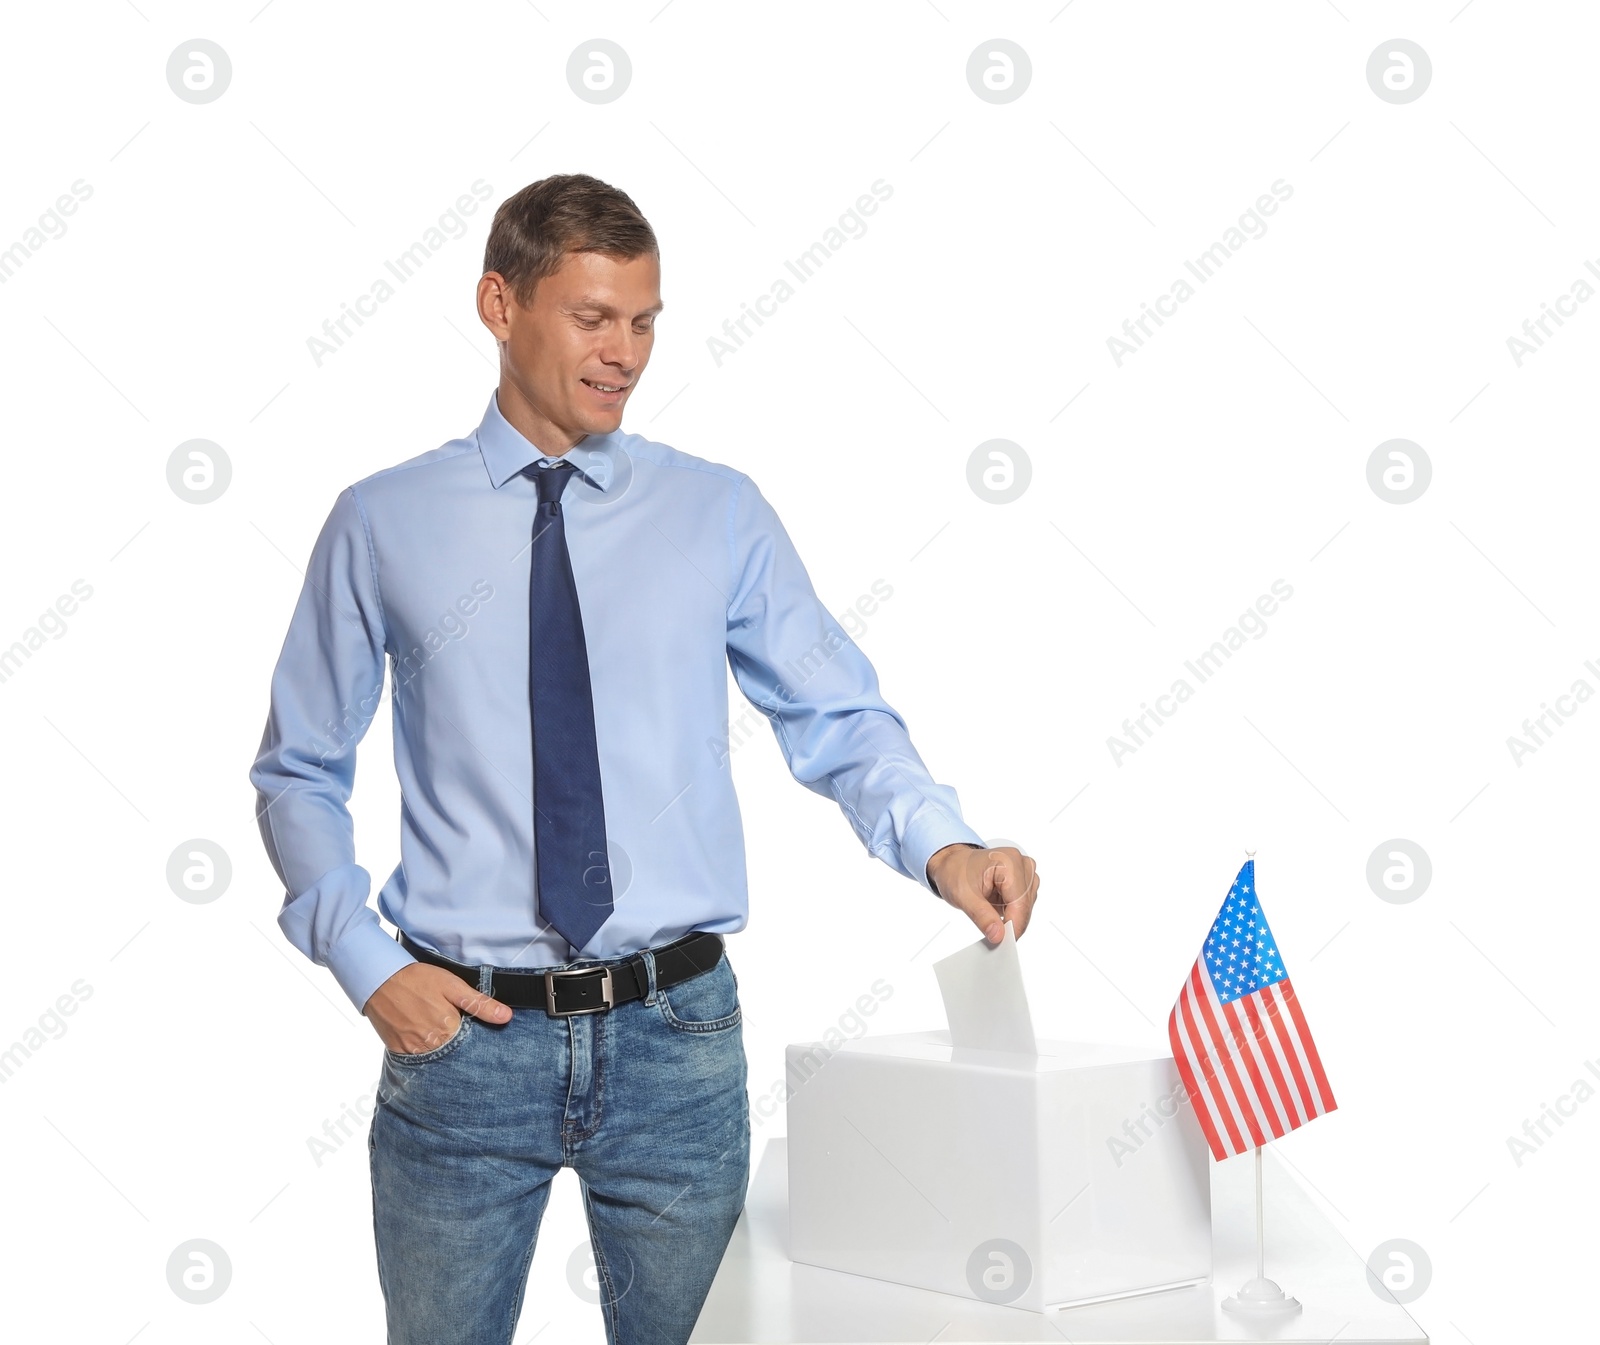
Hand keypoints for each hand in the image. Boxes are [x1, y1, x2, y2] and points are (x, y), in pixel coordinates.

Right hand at [364, 962, 512, 1054]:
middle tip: (453, 1026)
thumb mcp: (453, 985)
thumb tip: (505, 1017)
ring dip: (441, 1049)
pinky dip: (423, 1051)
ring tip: (438, 1031)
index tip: (475, 1030)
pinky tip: (424, 1037)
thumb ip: (479, 1004)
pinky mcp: (398, 1050)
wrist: (379, 979)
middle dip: (459, 1045)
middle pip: (454, 1053)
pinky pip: (416, 1059)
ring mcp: (412, 1050)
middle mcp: (430, 1045)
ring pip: (436, 1058)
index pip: (471, 1044)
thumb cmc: (418, 979)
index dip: (475, 1037)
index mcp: (448, 1030)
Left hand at [927, 843, 1038, 944]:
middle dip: (1011, 923)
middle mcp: (1022, 864)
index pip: (1020, 901)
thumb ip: (982, 916)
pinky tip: (996, 910)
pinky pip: (1023, 905)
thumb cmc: (956, 872)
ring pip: (1026, 907)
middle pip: (1025, 905)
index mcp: (1008, 861)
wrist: (953, 864)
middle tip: (993, 934)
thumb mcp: (962, 896)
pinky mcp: (1024, 882)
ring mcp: (1025, 872)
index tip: (1003, 941)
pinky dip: (1011, 913)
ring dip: (1011, 917)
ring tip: (988, 913)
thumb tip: (998, 935)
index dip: (1014, 925)